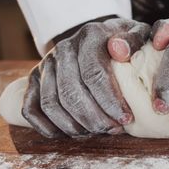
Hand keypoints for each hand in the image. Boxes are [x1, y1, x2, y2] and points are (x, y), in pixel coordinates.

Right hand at [22, 17, 149, 137]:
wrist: (98, 38)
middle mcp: (64, 48)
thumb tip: (121, 51)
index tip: (126, 118)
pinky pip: (31, 109)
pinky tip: (71, 134)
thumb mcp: (137, 34)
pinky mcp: (34, 79)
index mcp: (90, 36)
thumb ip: (134, 40)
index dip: (110, 101)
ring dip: (74, 126)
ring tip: (96, 132)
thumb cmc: (124, 43)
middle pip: (71, 92)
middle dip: (94, 118)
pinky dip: (48, 128)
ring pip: (51, 104)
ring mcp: (46, 64)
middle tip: (113, 130)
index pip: (94, 73)